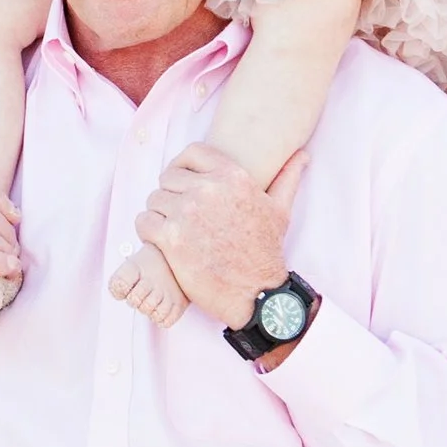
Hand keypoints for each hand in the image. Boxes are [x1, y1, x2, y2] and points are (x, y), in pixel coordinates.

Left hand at [135, 143, 301, 332]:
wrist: (255, 293)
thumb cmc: (266, 252)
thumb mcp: (280, 210)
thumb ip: (287, 178)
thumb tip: (302, 156)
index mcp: (232, 176)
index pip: (191, 153)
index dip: (182, 166)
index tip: (183, 183)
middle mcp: (208, 189)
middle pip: (168, 177)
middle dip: (170, 195)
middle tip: (179, 215)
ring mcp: (186, 213)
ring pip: (153, 200)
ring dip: (158, 214)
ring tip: (172, 230)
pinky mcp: (170, 238)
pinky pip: (144, 222)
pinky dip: (148, 232)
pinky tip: (162, 242)